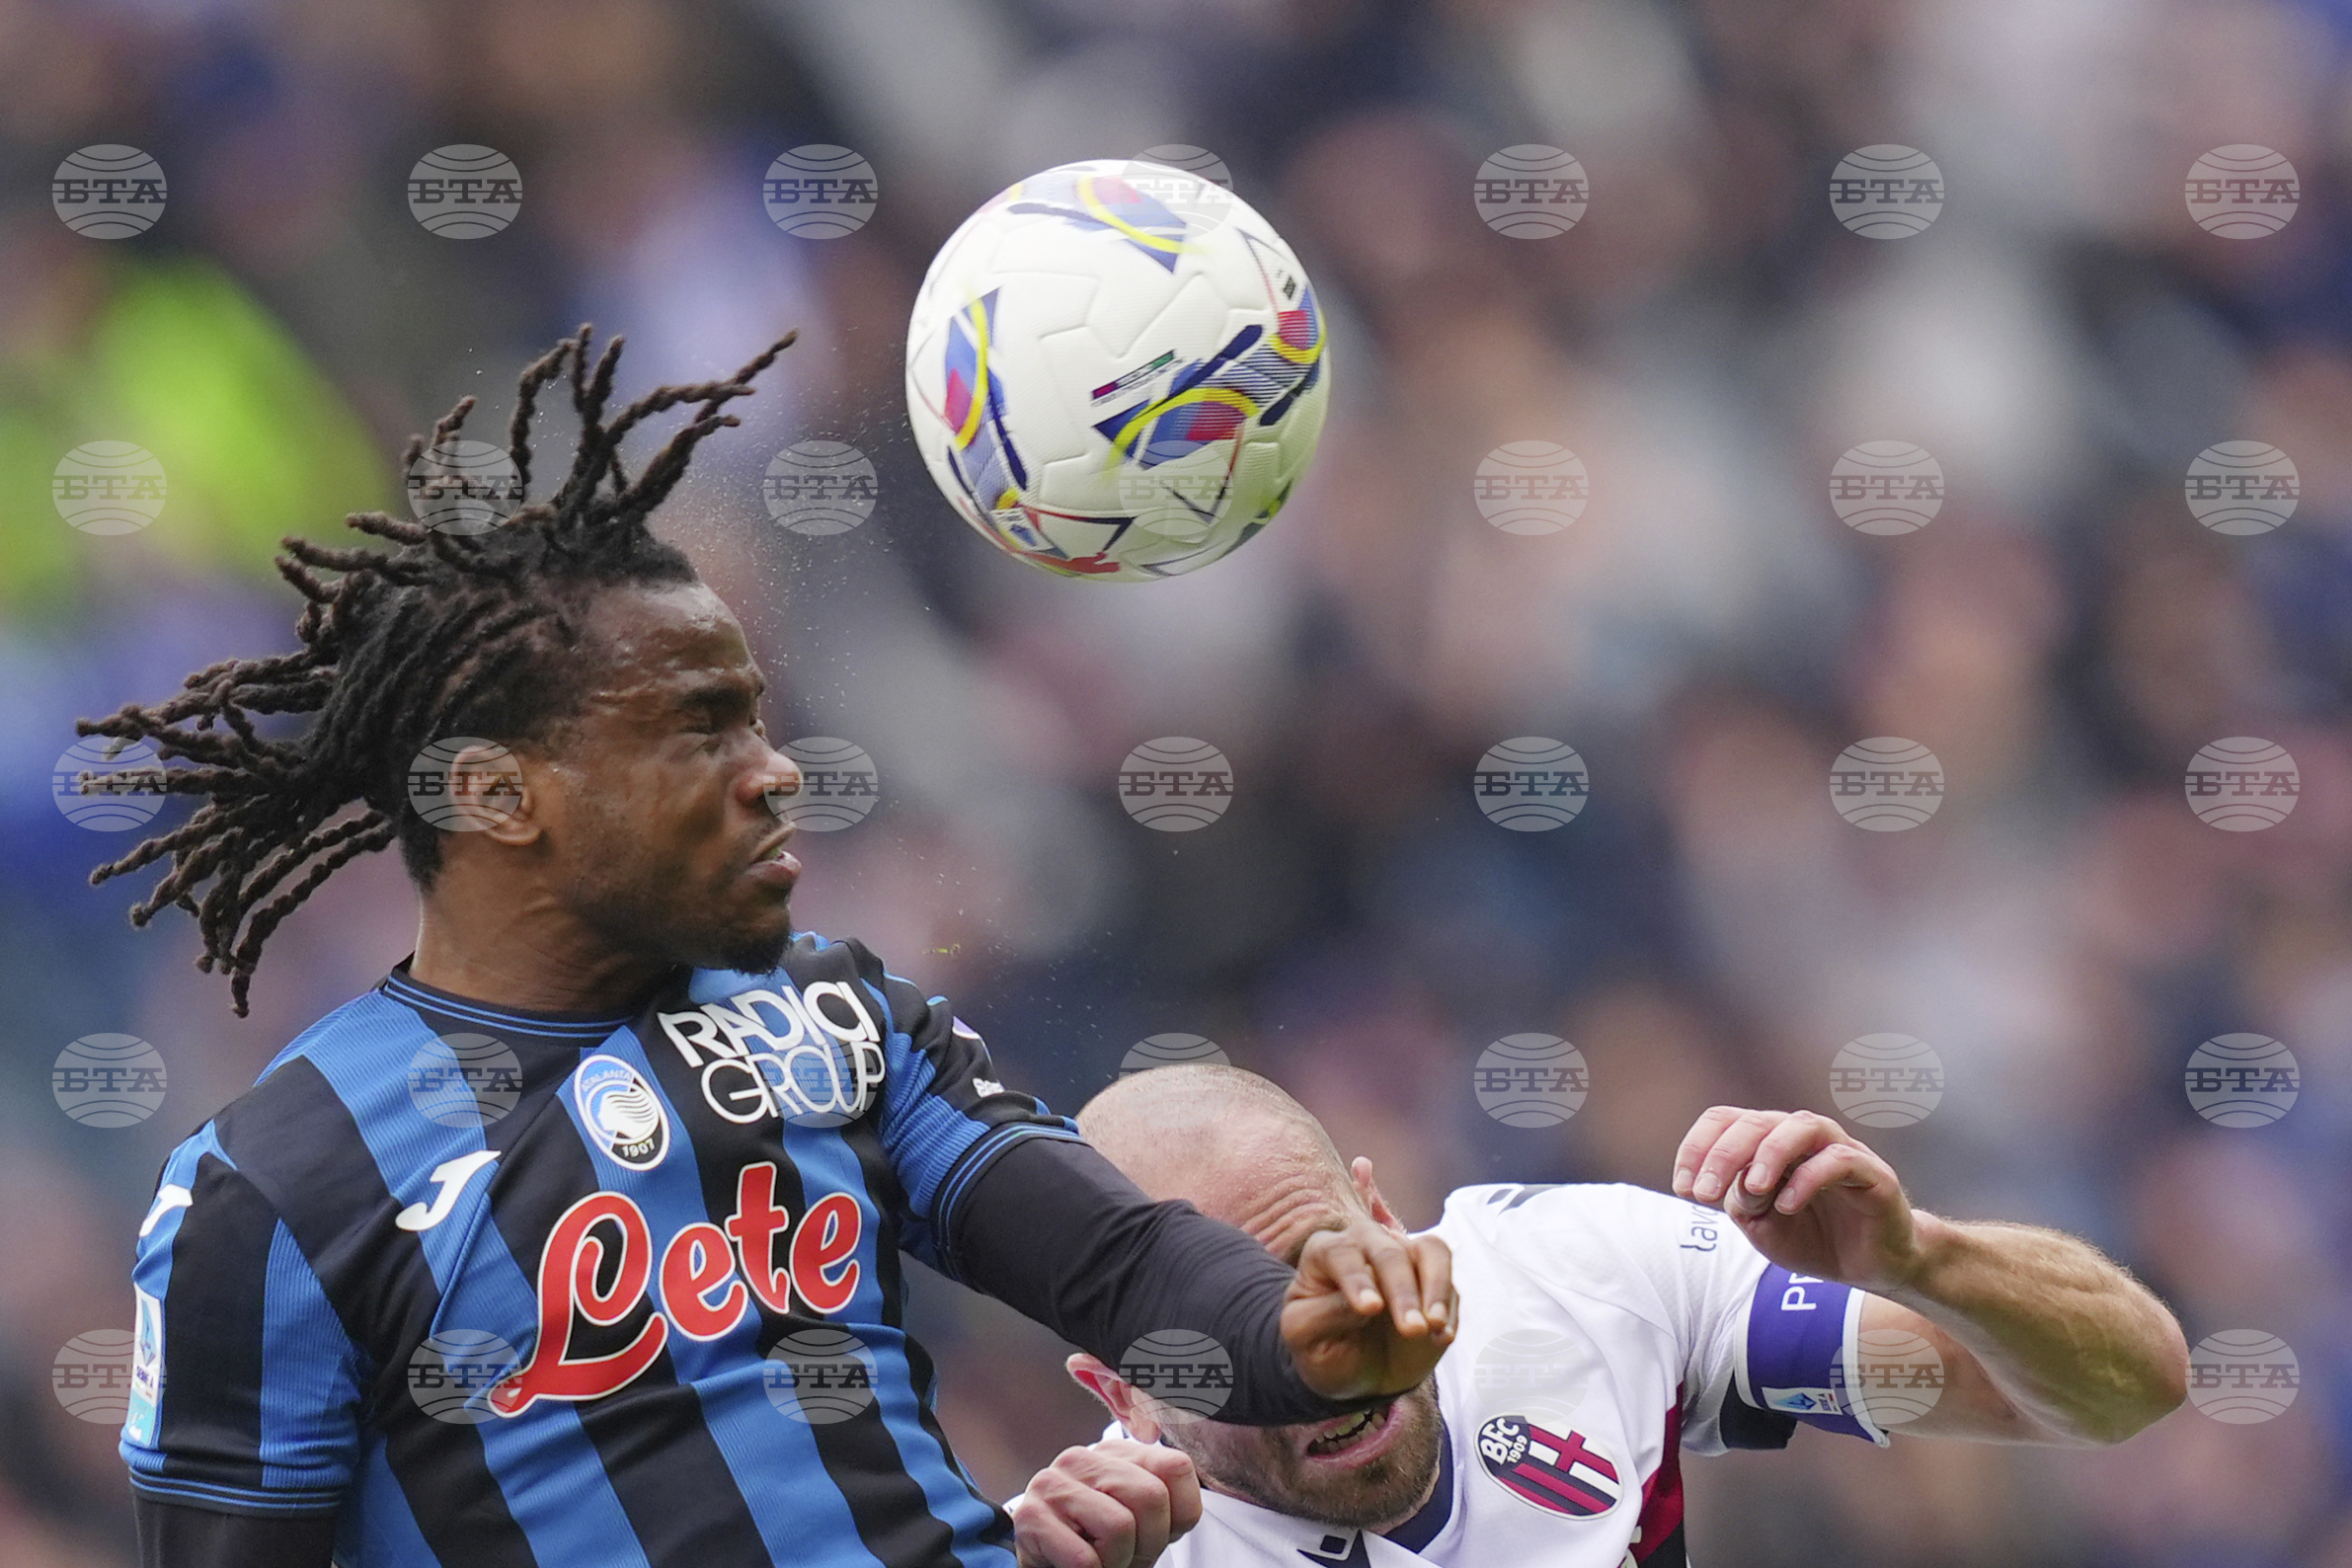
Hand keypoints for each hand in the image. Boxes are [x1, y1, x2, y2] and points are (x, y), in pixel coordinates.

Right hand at [1010, 1440, 1200, 1567]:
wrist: (1043, 1563)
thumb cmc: (1095, 1543)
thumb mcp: (1139, 1520)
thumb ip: (1165, 1501)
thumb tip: (1185, 1510)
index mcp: (1117, 1452)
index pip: (1177, 1467)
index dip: (1176, 1515)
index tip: (1155, 1533)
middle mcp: (1083, 1458)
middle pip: (1152, 1496)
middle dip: (1149, 1542)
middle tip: (1127, 1554)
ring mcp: (1054, 1483)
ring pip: (1120, 1526)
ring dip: (1118, 1560)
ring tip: (1101, 1559)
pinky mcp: (1031, 1517)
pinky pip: (1084, 1558)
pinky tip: (1076, 1566)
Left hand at [1280, 1218, 1455, 1401]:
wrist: (1354, 1368)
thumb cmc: (1322, 1346)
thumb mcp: (1304, 1338)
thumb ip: (1324, 1316)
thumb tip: (1368, 1302)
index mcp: (1324, 1253)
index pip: (1340, 1254)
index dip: (1356, 1279)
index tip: (1371, 1309)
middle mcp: (1365, 1245)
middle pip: (1388, 1250)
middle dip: (1402, 1290)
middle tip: (1411, 1329)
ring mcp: (1404, 1258)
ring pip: (1430, 1250)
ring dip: (1436, 1287)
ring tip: (1434, 1326)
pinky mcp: (1433, 1279)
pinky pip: (1450, 1282)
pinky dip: (1449, 1309)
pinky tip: (1442, 1338)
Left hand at [1672, 1107, 1932, 1293]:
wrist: (1870, 1265)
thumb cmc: (1811, 1237)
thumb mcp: (1761, 1225)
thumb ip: (1739, 1201)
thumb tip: (1722, 1182)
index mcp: (1768, 1142)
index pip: (1725, 1120)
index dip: (1697, 1148)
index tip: (1683, 1189)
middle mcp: (1801, 1137)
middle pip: (1755, 1122)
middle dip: (1722, 1155)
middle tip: (1704, 1194)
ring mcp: (1839, 1150)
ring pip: (1800, 1126)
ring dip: (1768, 1155)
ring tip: (1752, 1189)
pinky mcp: (1872, 1172)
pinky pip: (1838, 1160)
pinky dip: (1808, 1179)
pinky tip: (1787, 1206)